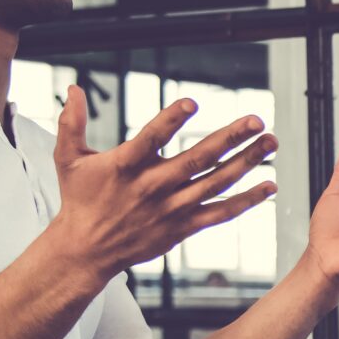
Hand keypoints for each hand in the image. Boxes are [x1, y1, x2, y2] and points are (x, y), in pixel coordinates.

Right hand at [50, 87, 277, 277]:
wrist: (87, 249)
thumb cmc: (79, 200)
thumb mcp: (68, 159)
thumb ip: (71, 122)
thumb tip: (73, 88)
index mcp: (125, 166)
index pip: (150, 138)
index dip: (170, 121)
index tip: (191, 103)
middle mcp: (153, 187)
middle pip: (197, 159)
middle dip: (229, 138)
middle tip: (256, 120)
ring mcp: (172, 208)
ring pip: (216, 183)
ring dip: (247, 162)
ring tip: (270, 142)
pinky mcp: (183, 226)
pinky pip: (221, 213)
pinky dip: (247, 201)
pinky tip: (269, 186)